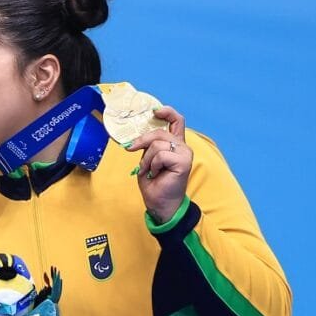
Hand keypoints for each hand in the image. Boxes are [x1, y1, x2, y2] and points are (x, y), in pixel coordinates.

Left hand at [126, 106, 191, 223]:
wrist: (160, 204)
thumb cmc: (154, 184)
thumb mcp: (147, 160)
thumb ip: (148, 146)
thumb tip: (136, 137)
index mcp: (175, 144)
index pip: (176, 121)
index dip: (167, 112)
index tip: (155, 112)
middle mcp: (182, 146)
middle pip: (159, 132)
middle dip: (141, 141)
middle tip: (131, 149)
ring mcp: (185, 153)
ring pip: (157, 144)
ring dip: (146, 159)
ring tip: (149, 171)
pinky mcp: (184, 161)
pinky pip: (160, 155)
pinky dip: (152, 165)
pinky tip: (156, 174)